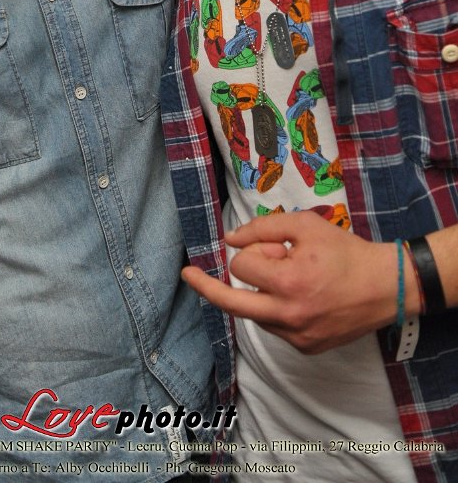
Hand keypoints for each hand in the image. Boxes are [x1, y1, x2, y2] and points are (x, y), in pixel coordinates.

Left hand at [181, 211, 420, 353]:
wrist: (386, 288)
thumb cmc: (345, 251)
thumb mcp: (305, 225)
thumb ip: (263, 228)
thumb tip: (229, 239)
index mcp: (288, 283)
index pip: (242, 267)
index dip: (256, 252)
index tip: (275, 248)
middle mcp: (288, 316)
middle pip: (230, 303)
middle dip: (205, 286)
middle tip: (187, 275)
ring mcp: (296, 337)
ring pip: (254, 312)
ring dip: (261, 292)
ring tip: (294, 277)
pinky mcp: (305, 349)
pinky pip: (273, 325)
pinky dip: (276, 308)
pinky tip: (302, 296)